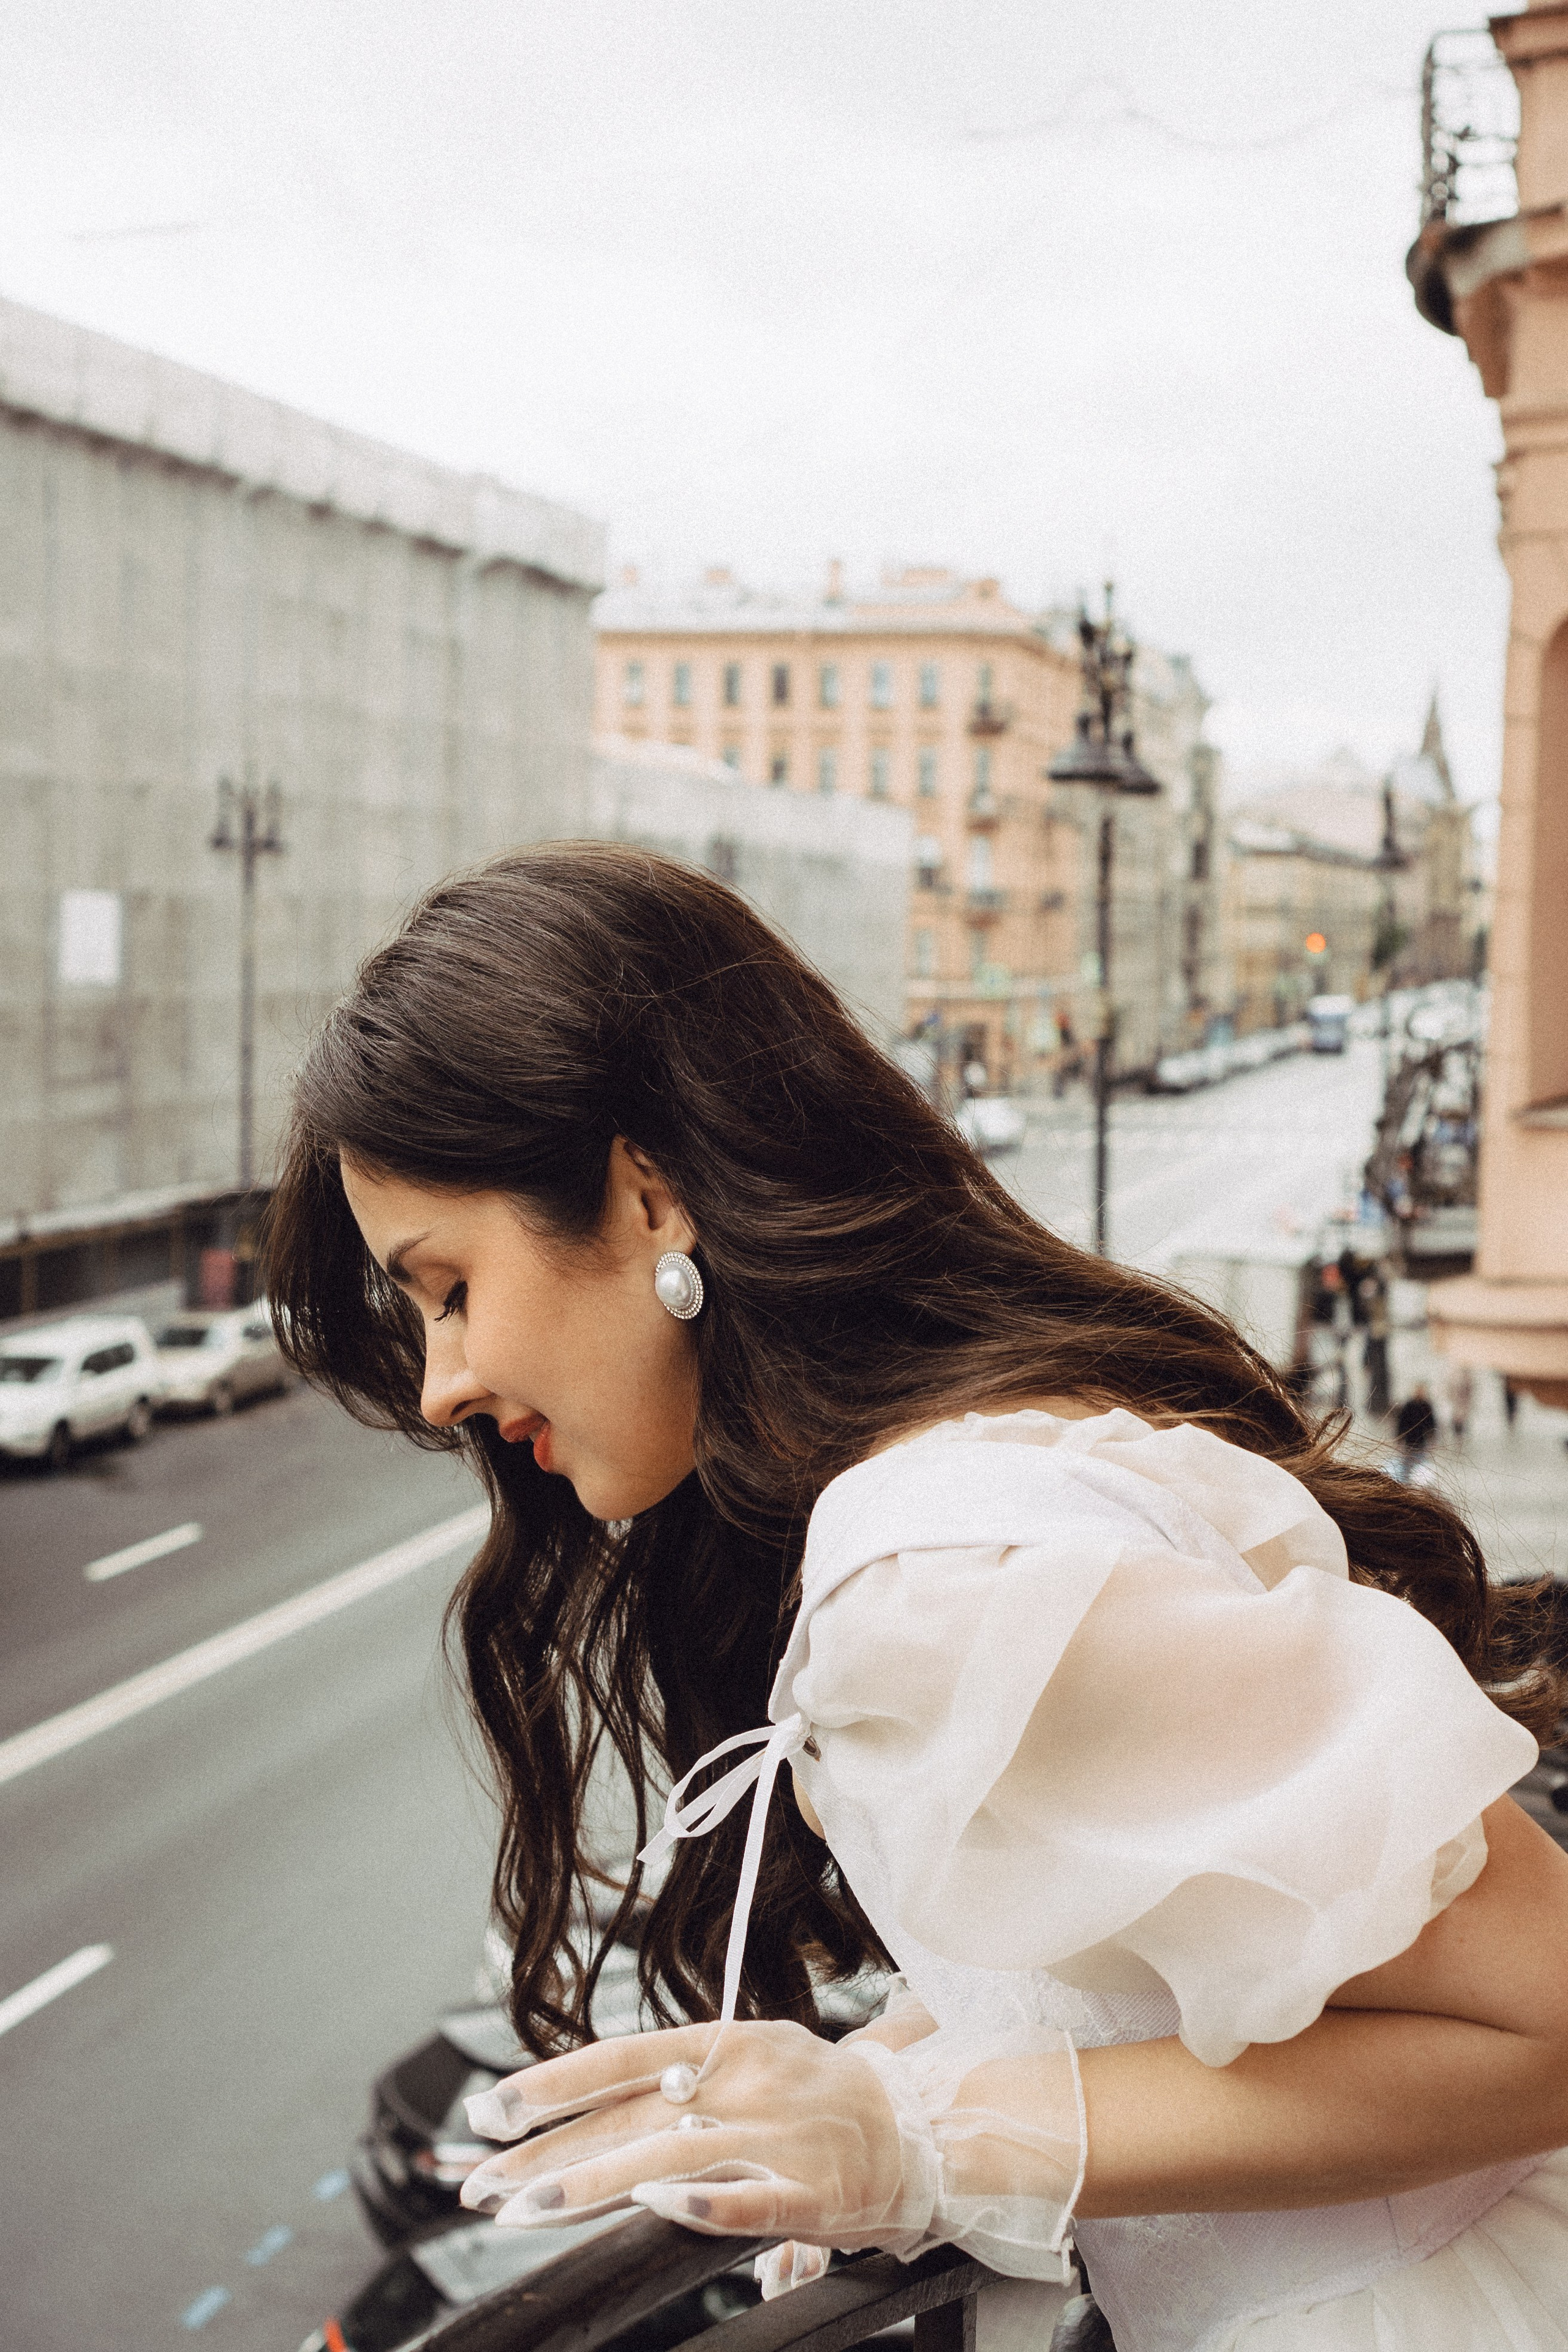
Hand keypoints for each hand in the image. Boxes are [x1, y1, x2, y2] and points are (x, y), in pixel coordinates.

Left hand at [460, 2018, 927, 2247]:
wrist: (928, 2125)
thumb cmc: (826, 2099)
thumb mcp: (752, 2072)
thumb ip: (682, 2101)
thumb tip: (610, 2139)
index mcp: (726, 2042)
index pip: (621, 2058)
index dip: (552, 2084)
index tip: (488, 2112)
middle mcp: (743, 2080)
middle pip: (626, 2115)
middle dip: (545, 2153)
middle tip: (479, 2182)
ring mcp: (777, 2133)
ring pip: (669, 2152)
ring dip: (591, 2183)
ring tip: (527, 2209)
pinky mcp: (813, 2188)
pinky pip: (750, 2197)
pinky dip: (703, 2203)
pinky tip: (657, 2209)